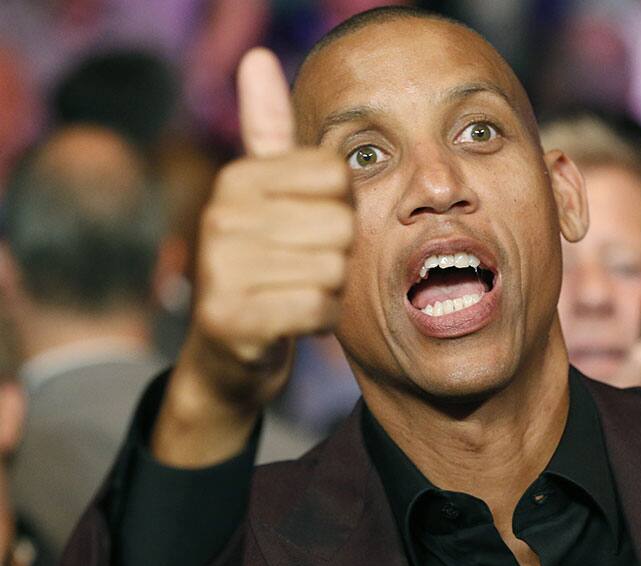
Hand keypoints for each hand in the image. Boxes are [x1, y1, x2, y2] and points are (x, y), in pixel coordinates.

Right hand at [153, 48, 354, 466]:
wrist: (230, 356)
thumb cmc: (267, 267)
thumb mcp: (267, 197)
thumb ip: (267, 131)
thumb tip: (258, 56)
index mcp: (238, 178)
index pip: (336, 174)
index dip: (341, 207)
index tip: (310, 227)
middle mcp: (221, 216)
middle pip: (341, 223)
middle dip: (338, 254)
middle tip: (304, 269)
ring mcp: (220, 269)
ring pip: (333, 268)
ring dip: (329, 290)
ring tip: (296, 293)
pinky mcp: (230, 320)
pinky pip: (319, 309)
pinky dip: (321, 321)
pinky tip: (295, 321)